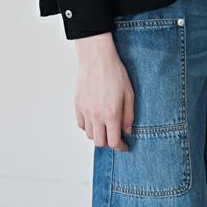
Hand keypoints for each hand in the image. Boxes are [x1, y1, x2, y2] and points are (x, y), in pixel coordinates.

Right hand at [74, 33, 133, 151]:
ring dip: (98, 134)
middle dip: (109, 143)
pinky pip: (81, 124)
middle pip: (100, 143)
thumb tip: (127, 131)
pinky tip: (95, 119)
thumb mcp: (129, 93)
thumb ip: (129, 115)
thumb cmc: (114, 72)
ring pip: (90, 135)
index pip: (114, 142)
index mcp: (111, 114)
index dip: (121, 148)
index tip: (124, 146)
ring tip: (105, 125)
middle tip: (114, 135)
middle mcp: (96, 115)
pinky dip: (88, 126)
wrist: (97, 58)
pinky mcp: (77, 105)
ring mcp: (85, 110)